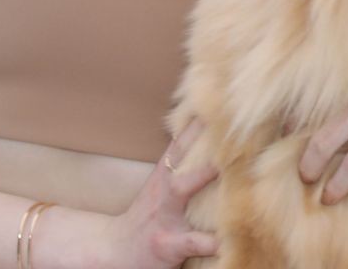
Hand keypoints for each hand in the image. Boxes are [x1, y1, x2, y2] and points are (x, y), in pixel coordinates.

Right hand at [43, 119, 217, 268]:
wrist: (115, 250)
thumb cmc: (151, 213)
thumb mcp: (163, 182)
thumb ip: (186, 159)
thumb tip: (212, 130)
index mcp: (167, 171)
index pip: (184, 137)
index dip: (202, 117)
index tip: (224, 96)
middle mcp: (165, 186)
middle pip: (182, 153)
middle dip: (205, 136)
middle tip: (231, 121)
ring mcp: (165, 213)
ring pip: (182, 188)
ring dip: (203, 174)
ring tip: (232, 164)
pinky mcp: (168, 243)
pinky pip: (192, 241)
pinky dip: (211, 241)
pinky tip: (229, 238)